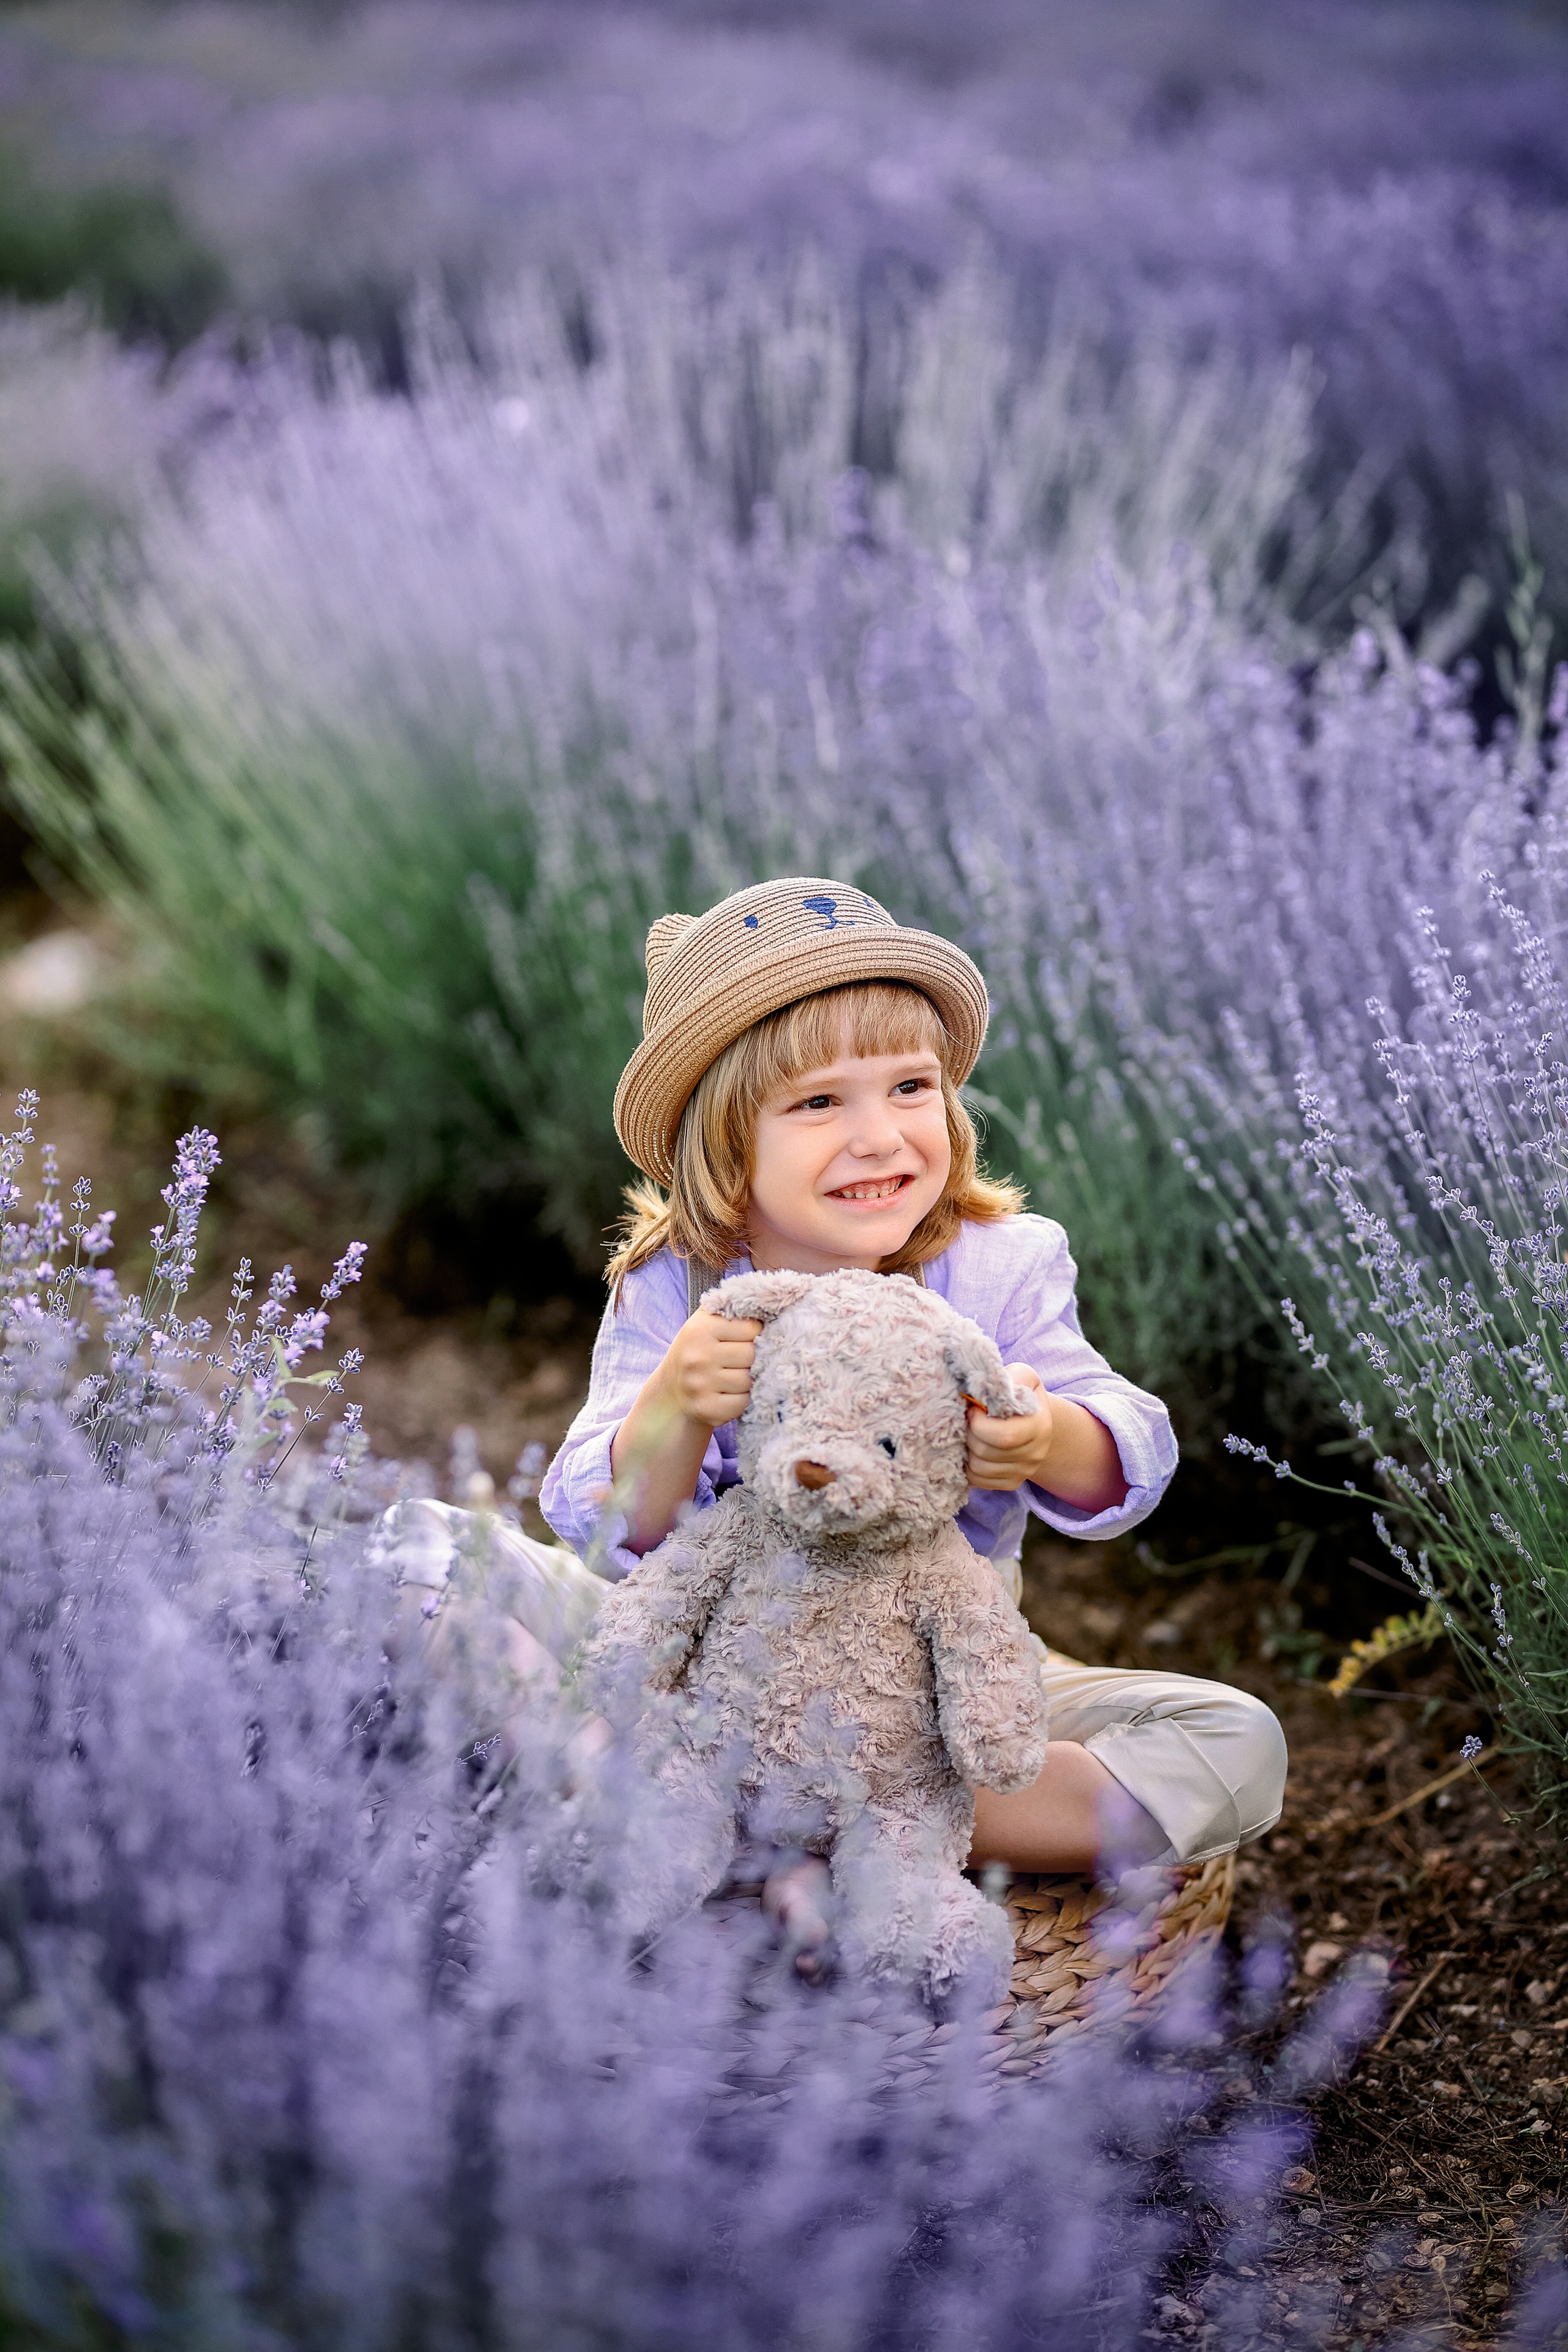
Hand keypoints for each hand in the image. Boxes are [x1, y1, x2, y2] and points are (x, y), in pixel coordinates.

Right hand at [659, 1309, 761, 1431]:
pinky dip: (743, 1400)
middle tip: (742, 1360)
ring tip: (737, 1375)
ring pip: (750, 1381)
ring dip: (750, 1380)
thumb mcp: (707, 1321)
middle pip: (752, 1355)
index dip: (756, 1334)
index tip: (746, 1339)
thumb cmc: (699, 1349)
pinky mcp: (707, 1409)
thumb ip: (733, 1307)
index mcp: (700, 1328)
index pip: (752, 1328)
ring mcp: (700, 1385)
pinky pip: (743, 1403)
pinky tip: (732, 1393)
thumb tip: (772, 1302)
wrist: (672, 1389)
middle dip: (754, 1358)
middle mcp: (697, 1356)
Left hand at [965, 1363, 1053, 1491]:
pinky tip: (971, 1449)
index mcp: (1040, 1427)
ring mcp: (1024, 1472)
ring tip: (970, 1433)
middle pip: (986, 1452)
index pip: (1005, 1436)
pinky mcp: (1011, 1483)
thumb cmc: (1022, 1395)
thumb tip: (984, 1385)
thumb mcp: (1022, 1377)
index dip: (980, 1423)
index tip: (973, 1409)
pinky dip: (967, 1466)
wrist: (1034, 1420)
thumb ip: (1008, 1377)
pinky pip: (977, 1481)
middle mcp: (1035, 1454)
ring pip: (978, 1469)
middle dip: (969, 1434)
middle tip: (968, 1421)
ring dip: (966, 1450)